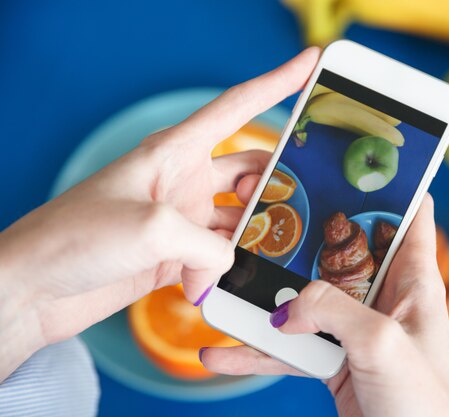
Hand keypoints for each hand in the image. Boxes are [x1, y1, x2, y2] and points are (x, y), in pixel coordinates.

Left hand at [0, 47, 320, 380]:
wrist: (33, 289)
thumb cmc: (75, 239)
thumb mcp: (154, 230)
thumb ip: (207, 245)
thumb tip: (225, 266)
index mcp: (174, 152)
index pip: (237, 107)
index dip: (276, 83)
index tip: (310, 64)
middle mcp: (182, 182)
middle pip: (250, 169)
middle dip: (276, 182)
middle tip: (301, 200)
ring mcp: (181, 220)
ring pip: (239, 218)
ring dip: (253, 235)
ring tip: (272, 250)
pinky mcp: (174, 257)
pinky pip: (218, 258)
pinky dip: (225, 272)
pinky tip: (224, 285)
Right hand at [200, 194, 448, 416]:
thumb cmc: (421, 405)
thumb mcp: (379, 344)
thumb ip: (331, 311)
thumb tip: (286, 305)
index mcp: (413, 281)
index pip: (411, 216)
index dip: (391, 184)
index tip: (354, 160)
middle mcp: (384, 299)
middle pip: (342, 250)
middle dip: (307, 231)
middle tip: (267, 210)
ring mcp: (357, 331)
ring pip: (307, 298)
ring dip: (269, 294)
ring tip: (229, 281)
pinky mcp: (335, 362)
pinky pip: (290, 348)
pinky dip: (257, 350)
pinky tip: (220, 351)